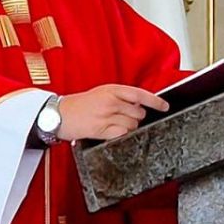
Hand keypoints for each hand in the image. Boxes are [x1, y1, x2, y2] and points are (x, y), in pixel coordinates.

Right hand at [56, 83, 171, 142]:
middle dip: (136, 117)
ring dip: (129, 127)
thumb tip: (139, 105)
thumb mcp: (101, 93)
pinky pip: (122, 133)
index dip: (155, 101)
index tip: (165, 106)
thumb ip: (120, 97)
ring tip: (114, 124)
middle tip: (123, 117)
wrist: (58, 114)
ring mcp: (106, 115)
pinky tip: (112, 131)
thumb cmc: (79, 104)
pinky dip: (121, 134)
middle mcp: (110, 101)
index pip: (140, 94)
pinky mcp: (101, 129)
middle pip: (139, 113)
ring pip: (132, 125)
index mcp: (112, 90)